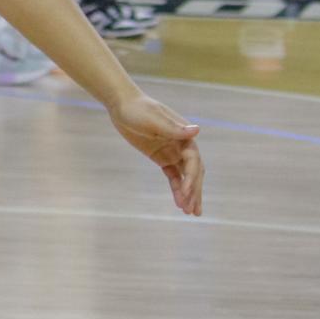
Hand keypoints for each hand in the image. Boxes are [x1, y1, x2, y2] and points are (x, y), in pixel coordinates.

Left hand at [108, 88, 203, 216]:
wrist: (122, 105)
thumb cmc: (137, 109)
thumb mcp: (153, 118)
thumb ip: (173, 128)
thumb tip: (197, 130)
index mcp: (184, 135)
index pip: (193, 161)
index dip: (192, 177)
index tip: (186, 192)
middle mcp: (182, 144)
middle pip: (194, 172)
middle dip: (195, 191)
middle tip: (193, 211)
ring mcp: (173, 152)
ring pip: (185, 176)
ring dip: (189, 194)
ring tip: (190, 213)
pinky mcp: (162, 157)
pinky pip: (173, 176)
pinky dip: (177, 188)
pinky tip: (179, 202)